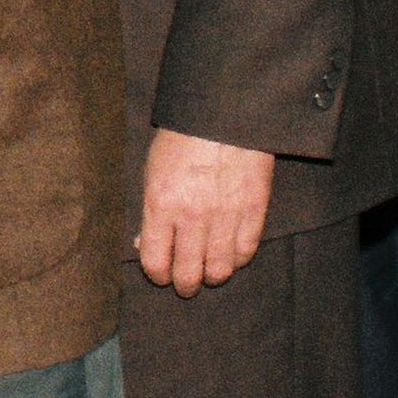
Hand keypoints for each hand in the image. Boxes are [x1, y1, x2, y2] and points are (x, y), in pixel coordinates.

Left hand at [135, 130, 275, 297]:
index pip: (154, 261)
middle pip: (188, 274)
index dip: (157, 275)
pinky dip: (237, 259)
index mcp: (161, 204)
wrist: (223, 112)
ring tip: (209, 271)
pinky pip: (245, 252)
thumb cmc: (182, 138)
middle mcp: (192, 216)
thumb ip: (149, 211)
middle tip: (186, 283)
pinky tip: (230, 254)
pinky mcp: (254, 210)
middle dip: (184, 285)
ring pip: (219, 271)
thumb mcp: (152, 170)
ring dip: (212, 276)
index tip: (161, 274)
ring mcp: (225, 215)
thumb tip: (144, 244)